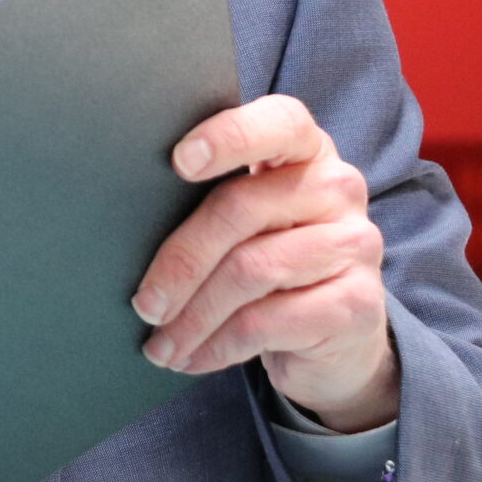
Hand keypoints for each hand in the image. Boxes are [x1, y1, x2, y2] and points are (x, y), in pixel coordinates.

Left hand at [132, 94, 399, 431]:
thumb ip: (210, 197)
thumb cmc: (271, 254)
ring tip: (159, 344)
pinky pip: (268, 322)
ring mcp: (354, 245)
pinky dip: (218, 345)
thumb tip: (125, 215)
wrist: (338, 329)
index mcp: (306, 149)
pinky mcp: (356, 303)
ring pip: (249, 272)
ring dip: (192, 317)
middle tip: (143, 304)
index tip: (177, 161)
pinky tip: (192, 358)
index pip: (279, 122)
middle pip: (240, 209)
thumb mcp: (247, 218)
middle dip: (179, 262)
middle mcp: (338, 188)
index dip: (228, 137)